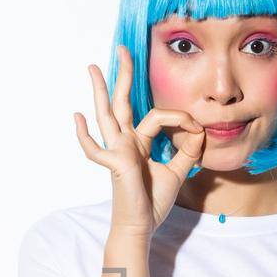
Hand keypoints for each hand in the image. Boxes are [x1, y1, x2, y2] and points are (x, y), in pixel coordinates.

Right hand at [74, 45, 204, 236]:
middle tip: (122, 49)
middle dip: (124, 75)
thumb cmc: (153, 203)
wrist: (142, 227)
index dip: (181, 119)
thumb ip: (188, 152)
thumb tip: (199, 131)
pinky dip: (84, 134)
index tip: (199, 130)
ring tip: (94, 67)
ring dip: (100, 90)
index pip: (157, 116)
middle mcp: (125, 142)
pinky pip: (95, 148)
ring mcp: (117, 150)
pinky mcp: (114, 163)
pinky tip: (77, 117)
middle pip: (122, 102)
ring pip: (107, 114)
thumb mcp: (177, 172)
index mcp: (139, 142)